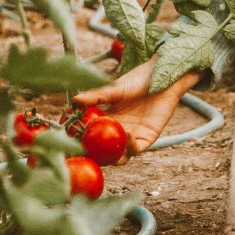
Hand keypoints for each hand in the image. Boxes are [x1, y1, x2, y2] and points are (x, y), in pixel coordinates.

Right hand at [72, 58, 198, 156]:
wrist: (163, 77)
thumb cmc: (139, 80)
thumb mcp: (114, 88)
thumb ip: (96, 96)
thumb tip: (74, 100)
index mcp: (108, 119)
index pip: (92, 135)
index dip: (82, 141)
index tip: (71, 141)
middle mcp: (119, 130)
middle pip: (104, 151)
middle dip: (95, 155)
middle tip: (87, 153)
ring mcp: (133, 136)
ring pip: (120, 156)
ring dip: (112, 157)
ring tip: (106, 149)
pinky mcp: (148, 137)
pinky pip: (137, 149)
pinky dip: (130, 146)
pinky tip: (127, 134)